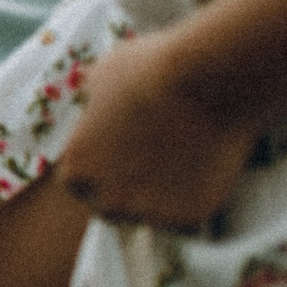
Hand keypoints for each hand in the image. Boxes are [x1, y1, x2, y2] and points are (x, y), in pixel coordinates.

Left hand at [54, 30, 263, 233]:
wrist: (207, 78)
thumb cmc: (150, 69)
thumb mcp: (100, 79)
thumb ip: (94, 110)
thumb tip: (97, 111)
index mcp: (77, 168)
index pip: (81, 183)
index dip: (103, 170)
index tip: (123, 156)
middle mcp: (105, 199)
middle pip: (112, 205)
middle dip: (129, 188)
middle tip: (157, 160)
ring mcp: (147, 213)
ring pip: (152, 213)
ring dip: (163, 195)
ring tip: (187, 156)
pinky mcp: (188, 218)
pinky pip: (189, 214)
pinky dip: (198, 195)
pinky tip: (209, 164)